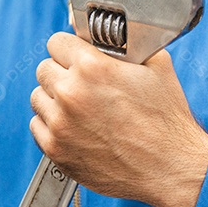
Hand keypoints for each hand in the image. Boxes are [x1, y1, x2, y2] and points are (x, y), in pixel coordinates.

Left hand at [30, 32, 207, 206]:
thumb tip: (118, 39)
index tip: (78, 57)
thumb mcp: (159, 68)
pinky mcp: (56, 150)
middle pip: (44, 68)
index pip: (57, 42)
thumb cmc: (167, 123)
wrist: (170, 168)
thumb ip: (130, 46)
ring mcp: (60, 124)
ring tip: (79, 107)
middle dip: (62, 72)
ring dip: (54, 99)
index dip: (71, 48)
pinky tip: (75, 127)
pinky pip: (37, 126)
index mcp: (92, 67)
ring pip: (38, 97)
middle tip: (82, 84)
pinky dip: (52, 125)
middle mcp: (71, 93)